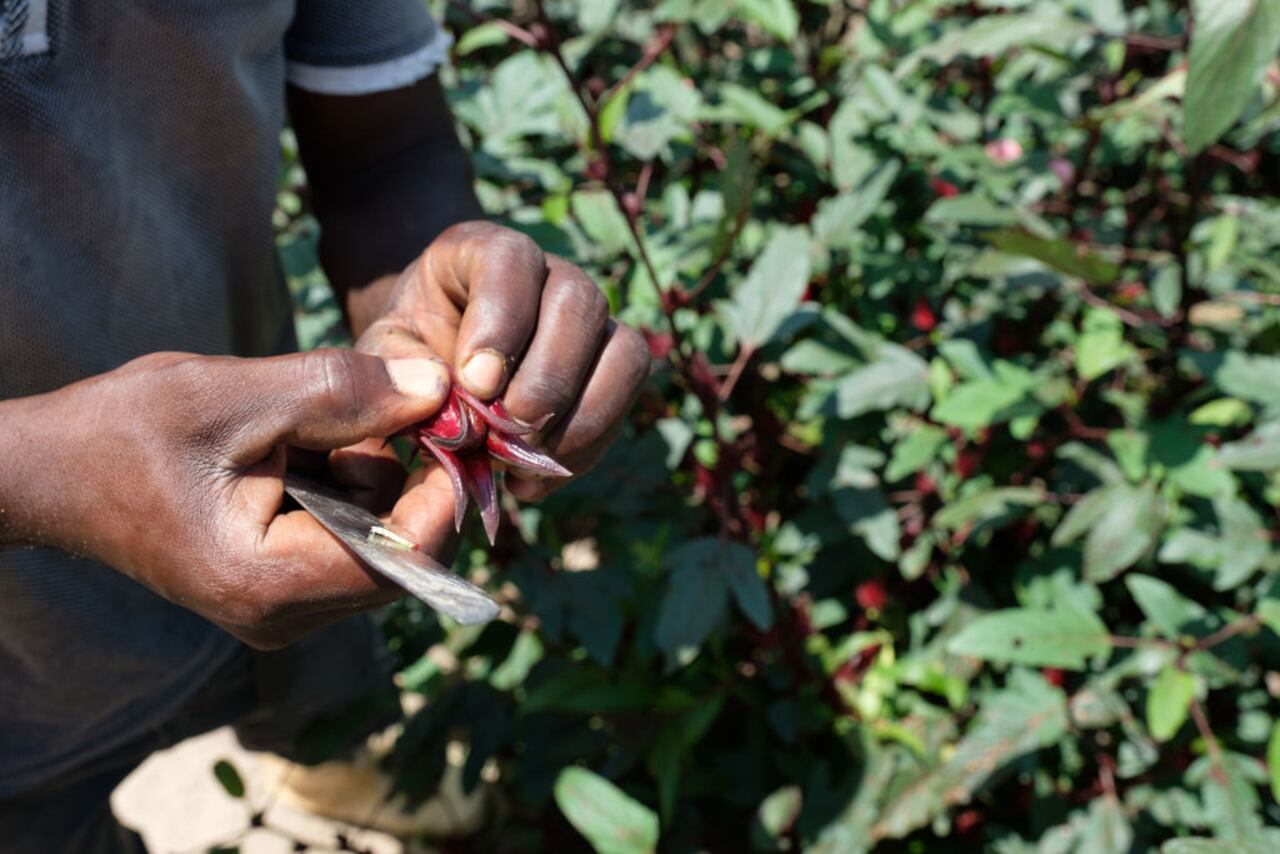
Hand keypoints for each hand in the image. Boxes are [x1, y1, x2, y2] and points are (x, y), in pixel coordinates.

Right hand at [0, 349, 452, 647]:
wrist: (53, 470)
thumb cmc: (125, 430)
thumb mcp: (236, 394)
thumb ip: (343, 392)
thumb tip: (442, 388)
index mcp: (268, 585)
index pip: (405, 556)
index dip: (443, 488)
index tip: (446, 419)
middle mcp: (282, 618)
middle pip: (404, 555)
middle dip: (405, 477)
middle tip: (373, 409)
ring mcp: (282, 612)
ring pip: (383, 544)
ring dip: (370, 478)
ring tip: (303, 435)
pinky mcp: (280, 592)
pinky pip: (353, 540)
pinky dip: (347, 489)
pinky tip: (296, 457)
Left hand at [348, 221, 650, 543]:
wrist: (433, 375)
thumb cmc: (406, 356)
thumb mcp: (383, 354)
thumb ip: (396, 366)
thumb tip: (442, 391)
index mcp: (484, 252)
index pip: (512, 260)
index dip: (502, 322)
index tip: (475, 384)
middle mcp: (550, 275)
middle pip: (579, 302)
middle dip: (547, 379)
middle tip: (507, 431)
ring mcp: (590, 322)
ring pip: (623, 351)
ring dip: (580, 417)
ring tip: (523, 460)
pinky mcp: (611, 369)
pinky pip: (624, 400)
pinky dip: (585, 447)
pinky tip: (533, 481)